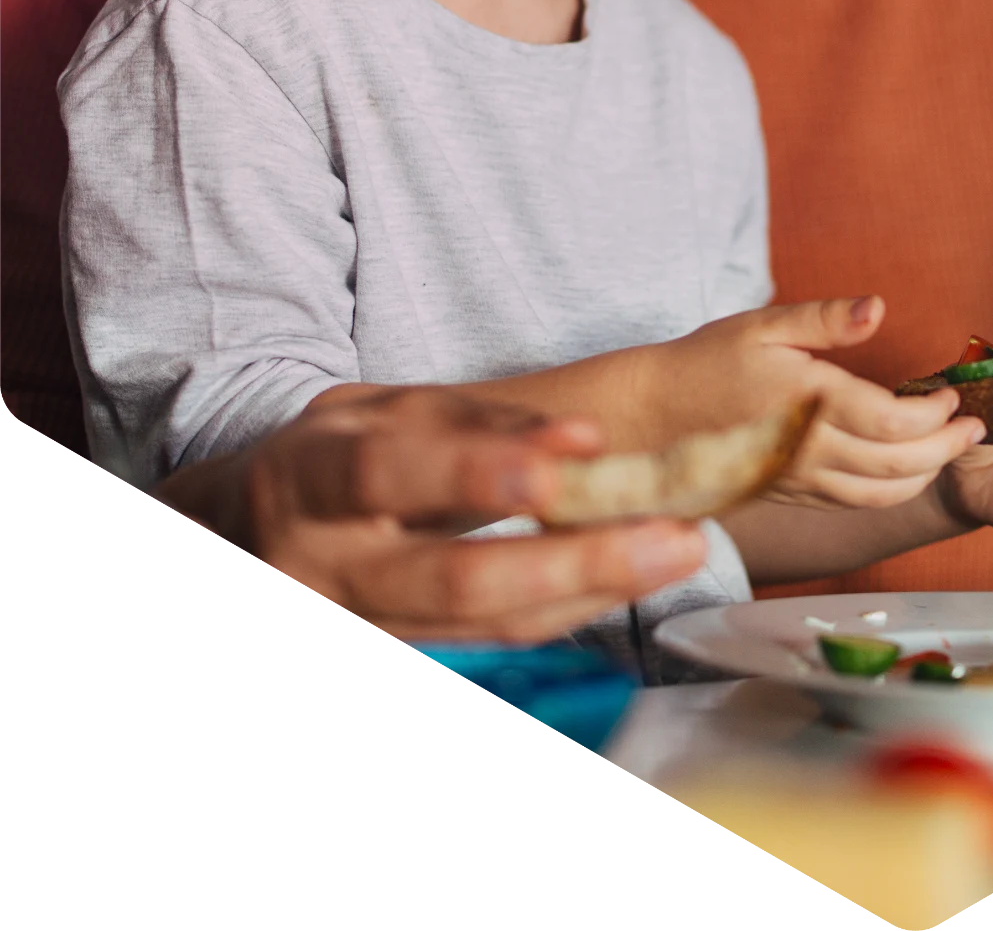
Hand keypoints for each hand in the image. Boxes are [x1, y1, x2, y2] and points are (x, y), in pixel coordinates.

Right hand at [157, 387, 707, 644]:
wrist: (243, 539)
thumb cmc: (327, 458)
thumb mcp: (376, 410)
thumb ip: (471, 418)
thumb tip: (576, 440)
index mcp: (310, 480)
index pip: (392, 473)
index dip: (482, 466)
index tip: (576, 448)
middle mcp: (325, 568)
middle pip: (452, 582)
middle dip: (575, 562)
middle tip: (674, 536)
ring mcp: (356, 625)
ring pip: (483, 625)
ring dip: (591, 593)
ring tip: (678, 552)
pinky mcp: (392, 651)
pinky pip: (489, 642)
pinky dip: (565, 611)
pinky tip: (625, 581)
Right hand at [653, 297, 986, 509]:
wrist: (654, 418)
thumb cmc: (708, 362)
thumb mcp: (764, 325)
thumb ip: (826, 319)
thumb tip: (878, 307)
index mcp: (808, 404)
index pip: (893, 422)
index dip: (936, 414)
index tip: (955, 394)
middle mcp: (808, 452)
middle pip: (899, 465)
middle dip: (947, 448)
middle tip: (976, 428)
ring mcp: (800, 481)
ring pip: (881, 495)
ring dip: (925, 474)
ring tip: (949, 448)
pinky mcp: (792, 496)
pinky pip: (854, 504)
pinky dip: (892, 491)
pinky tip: (905, 467)